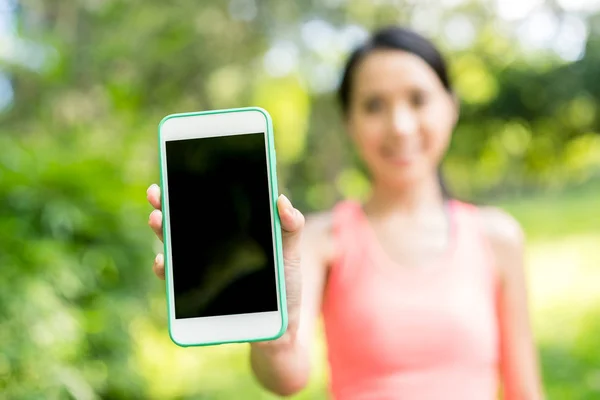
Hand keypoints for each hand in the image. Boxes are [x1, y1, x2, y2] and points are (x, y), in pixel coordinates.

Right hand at [146, 184, 304, 337]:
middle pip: (184, 222)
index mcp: (233, 232)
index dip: (190, 188)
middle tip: (157, 195)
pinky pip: (175, 281)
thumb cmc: (286, 284)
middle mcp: (213, 248)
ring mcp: (203, 270)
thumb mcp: (290, 252)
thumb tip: (281, 199)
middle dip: (167, 206)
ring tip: (157, 220)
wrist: (281, 325)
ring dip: (162, 232)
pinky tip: (163, 261)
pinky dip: (166, 270)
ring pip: (175, 247)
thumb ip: (289, 227)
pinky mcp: (198, 295)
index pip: (208, 206)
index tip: (176, 172)